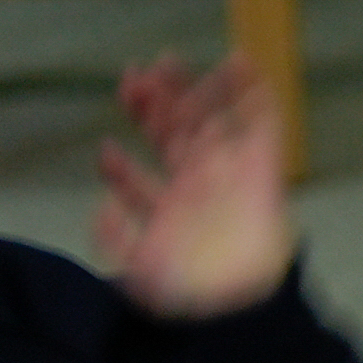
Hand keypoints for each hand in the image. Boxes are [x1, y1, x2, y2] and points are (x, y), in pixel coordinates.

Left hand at [96, 56, 292, 317]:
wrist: (243, 301)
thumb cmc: (193, 292)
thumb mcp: (140, 272)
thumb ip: (117, 239)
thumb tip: (100, 210)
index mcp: (170, 207)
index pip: (141, 178)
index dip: (120, 164)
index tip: (105, 151)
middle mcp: (199, 183)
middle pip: (174, 132)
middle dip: (153, 105)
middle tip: (134, 78)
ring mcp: (231, 173)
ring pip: (211, 119)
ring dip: (194, 90)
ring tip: (169, 60)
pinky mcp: (262, 168)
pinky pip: (262, 125)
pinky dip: (256, 94)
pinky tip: (242, 62)